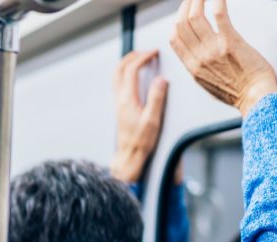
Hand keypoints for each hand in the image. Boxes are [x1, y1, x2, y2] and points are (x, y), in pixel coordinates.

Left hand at [111, 50, 167, 183]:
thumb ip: (157, 98)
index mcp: (127, 99)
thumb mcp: (153, 119)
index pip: (131, 70)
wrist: (129, 155)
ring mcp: (117, 102)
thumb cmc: (142, 140)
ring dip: (127, 63)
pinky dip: (125, 73)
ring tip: (141, 59)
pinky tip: (136, 76)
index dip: (143, 57)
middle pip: (119, 69)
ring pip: (116, 76)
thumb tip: (161, 79)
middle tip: (147, 52)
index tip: (155, 52)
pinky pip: (118, 84)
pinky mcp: (119, 107)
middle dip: (132, 56)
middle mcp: (119, 98)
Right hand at [170, 0, 276, 116]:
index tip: (184, 12)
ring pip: (195, 17)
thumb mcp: (208, 83)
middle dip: (186, 6)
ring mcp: (213, 50)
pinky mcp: (231, 42)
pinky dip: (217, 0)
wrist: (255, 98)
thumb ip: (200, 67)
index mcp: (192, 67)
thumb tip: (199, 54)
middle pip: (182, 24)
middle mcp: (199, 57)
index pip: (175, 38)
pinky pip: (219, 15)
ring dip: (198, 0)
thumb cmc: (238, 92)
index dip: (177, 20)